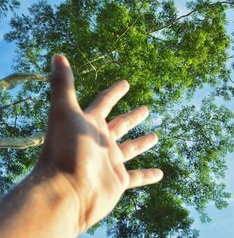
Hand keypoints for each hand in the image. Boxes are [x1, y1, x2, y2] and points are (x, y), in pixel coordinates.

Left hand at [35, 55, 162, 232]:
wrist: (66, 192)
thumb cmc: (65, 150)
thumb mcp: (65, 111)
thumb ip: (63, 84)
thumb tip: (57, 56)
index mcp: (89, 124)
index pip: (104, 102)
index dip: (114, 92)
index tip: (126, 83)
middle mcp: (100, 141)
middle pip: (120, 125)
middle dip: (133, 116)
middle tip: (146, 108)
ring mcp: (110, 161)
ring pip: (130, 149)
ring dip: (143, 143)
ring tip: (156, 136)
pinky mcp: (118, 181)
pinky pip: (136, 177)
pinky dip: (148, 176)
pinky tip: (161, 174)